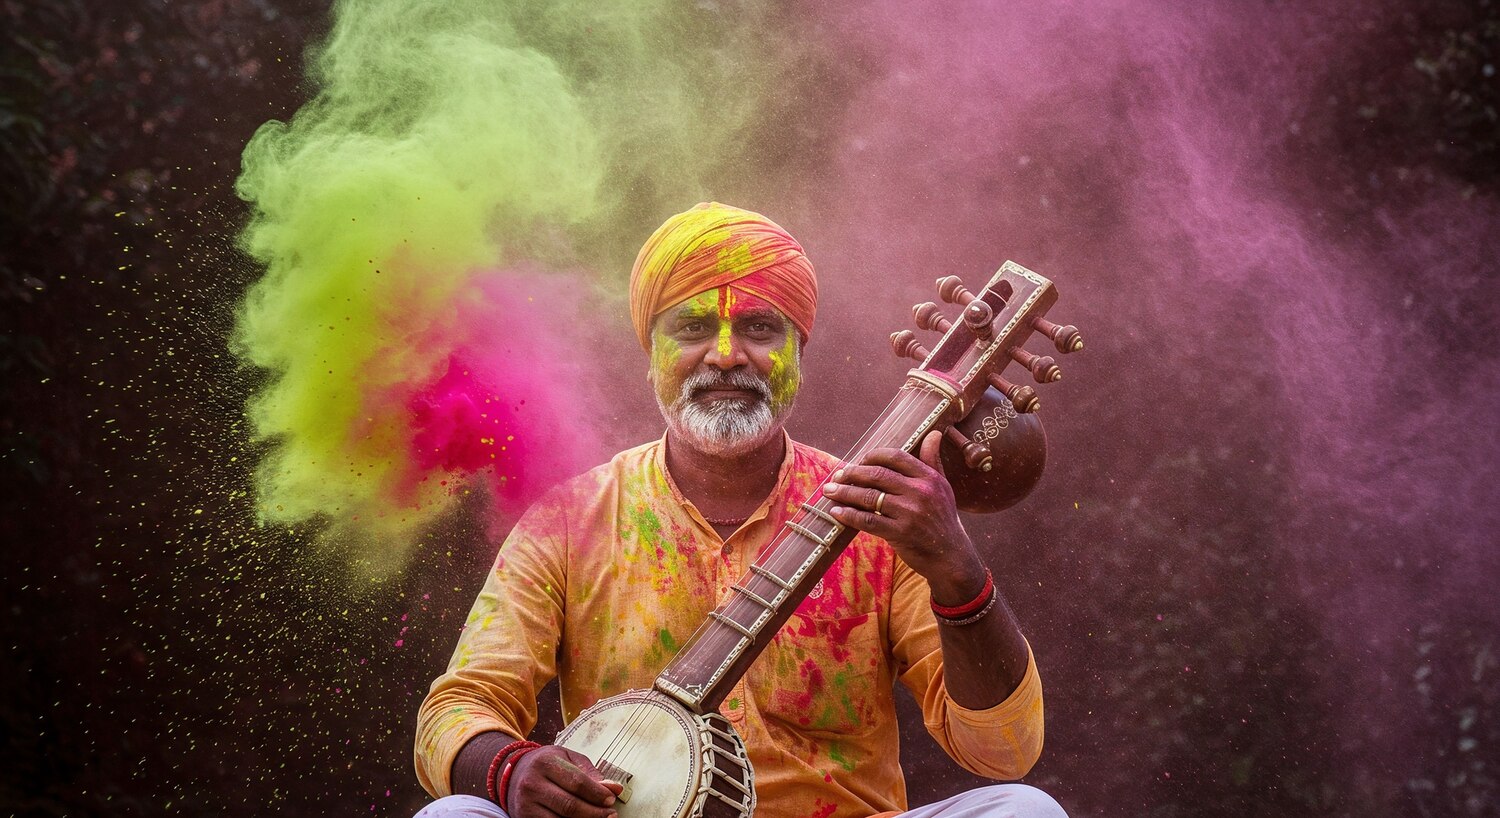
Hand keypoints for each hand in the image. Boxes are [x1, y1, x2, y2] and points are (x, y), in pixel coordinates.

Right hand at [507, 745, 623, 817]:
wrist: (513, 773)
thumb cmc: (546, 765)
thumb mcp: (567, 758)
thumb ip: (591, 772)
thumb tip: (615, 787)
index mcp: (546, 763)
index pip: (577, 782)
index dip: (597, 793)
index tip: (611, 799)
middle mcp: (533, 783)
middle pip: (570, 805)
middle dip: (595, 813)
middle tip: (610, 814)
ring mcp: (526, 803)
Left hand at [822, 430, 985, 602]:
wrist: (950, 556)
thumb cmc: (943, 519)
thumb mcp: (942, 488)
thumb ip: (932, 461)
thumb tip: (932, 433)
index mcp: (929, 478)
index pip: (896, 457)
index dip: (873, 456)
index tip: (860, 460)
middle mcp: (920, 493)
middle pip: (877, 475)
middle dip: (852, 473)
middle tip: (838, 475)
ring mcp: (910, 513)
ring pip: (869, 497)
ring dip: (844, 492)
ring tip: (829, 491)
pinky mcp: (900, 533)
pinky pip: (868, 520)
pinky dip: (849, 515)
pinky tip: (836, 512)